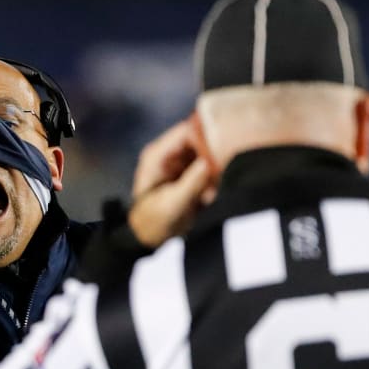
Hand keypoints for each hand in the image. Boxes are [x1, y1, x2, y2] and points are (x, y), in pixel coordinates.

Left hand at [128, 119, 214, 247]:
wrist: (149, 237)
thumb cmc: (153, 221)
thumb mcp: (172, 204)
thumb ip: (191, 183)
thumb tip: (208, 163)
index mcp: (158, 155)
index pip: (186, 131)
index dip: (205, 139)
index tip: (218, 158)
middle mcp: (169, 154)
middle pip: (199, 141)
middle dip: (211, 160)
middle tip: (217, 180)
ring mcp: (179, 164)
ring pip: (206, 156)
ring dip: (213, 174)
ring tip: (208, 195)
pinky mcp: (189, 174)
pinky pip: (207, 170)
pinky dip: (211, 183)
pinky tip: (206, 199)